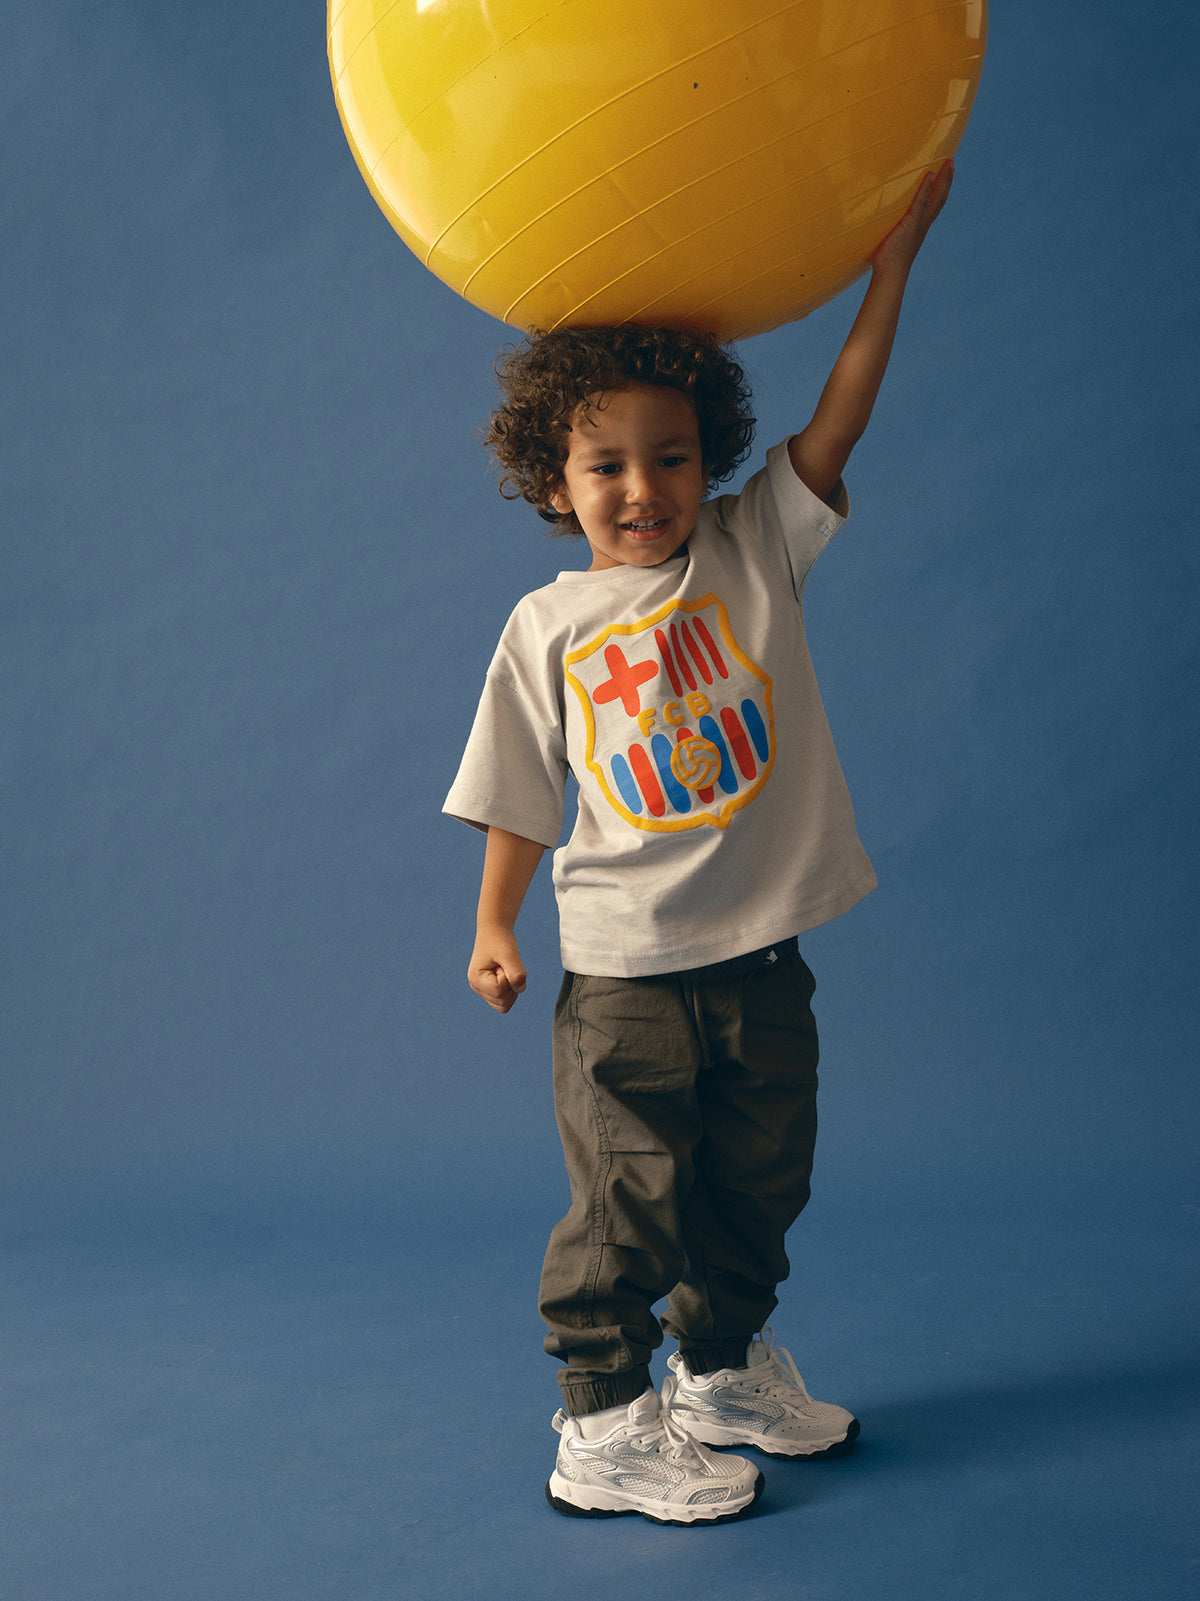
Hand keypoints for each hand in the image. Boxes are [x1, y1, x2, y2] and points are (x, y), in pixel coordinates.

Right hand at [468, 927, 527, 1012]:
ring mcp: (483, 990)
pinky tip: (506, 974)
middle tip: (505, 966)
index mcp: (476, 979)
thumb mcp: (510, 954)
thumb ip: (516, 972)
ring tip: (505, 969)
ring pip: (505, 1004)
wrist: (495, 931)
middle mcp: (476, 987)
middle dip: (511, 985)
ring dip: (512, 988)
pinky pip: (506, 1001)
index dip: (508, 977)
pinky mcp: (490, 990)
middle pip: (503, 1002)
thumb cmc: (501, 940)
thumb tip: (520, 989)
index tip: (503, 962)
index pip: (499, 991)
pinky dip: (512, 990)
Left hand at [870, 159, 953, 275]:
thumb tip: (877, 219)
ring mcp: (919, 224)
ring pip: (936, 199)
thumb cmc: (887, 260)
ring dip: (943, 180)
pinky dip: (925, 189)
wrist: (890, 274)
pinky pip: (920, 203)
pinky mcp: (910, 224)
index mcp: (920, 227)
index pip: (934, 205)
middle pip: (940, 198)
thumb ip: (889, 228)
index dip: (941, 190)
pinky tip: (929, 175)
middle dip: (947, 180)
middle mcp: (923, 224)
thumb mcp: (891, 239)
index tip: (946, 174)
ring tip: (948, 163)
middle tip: (951, 162)